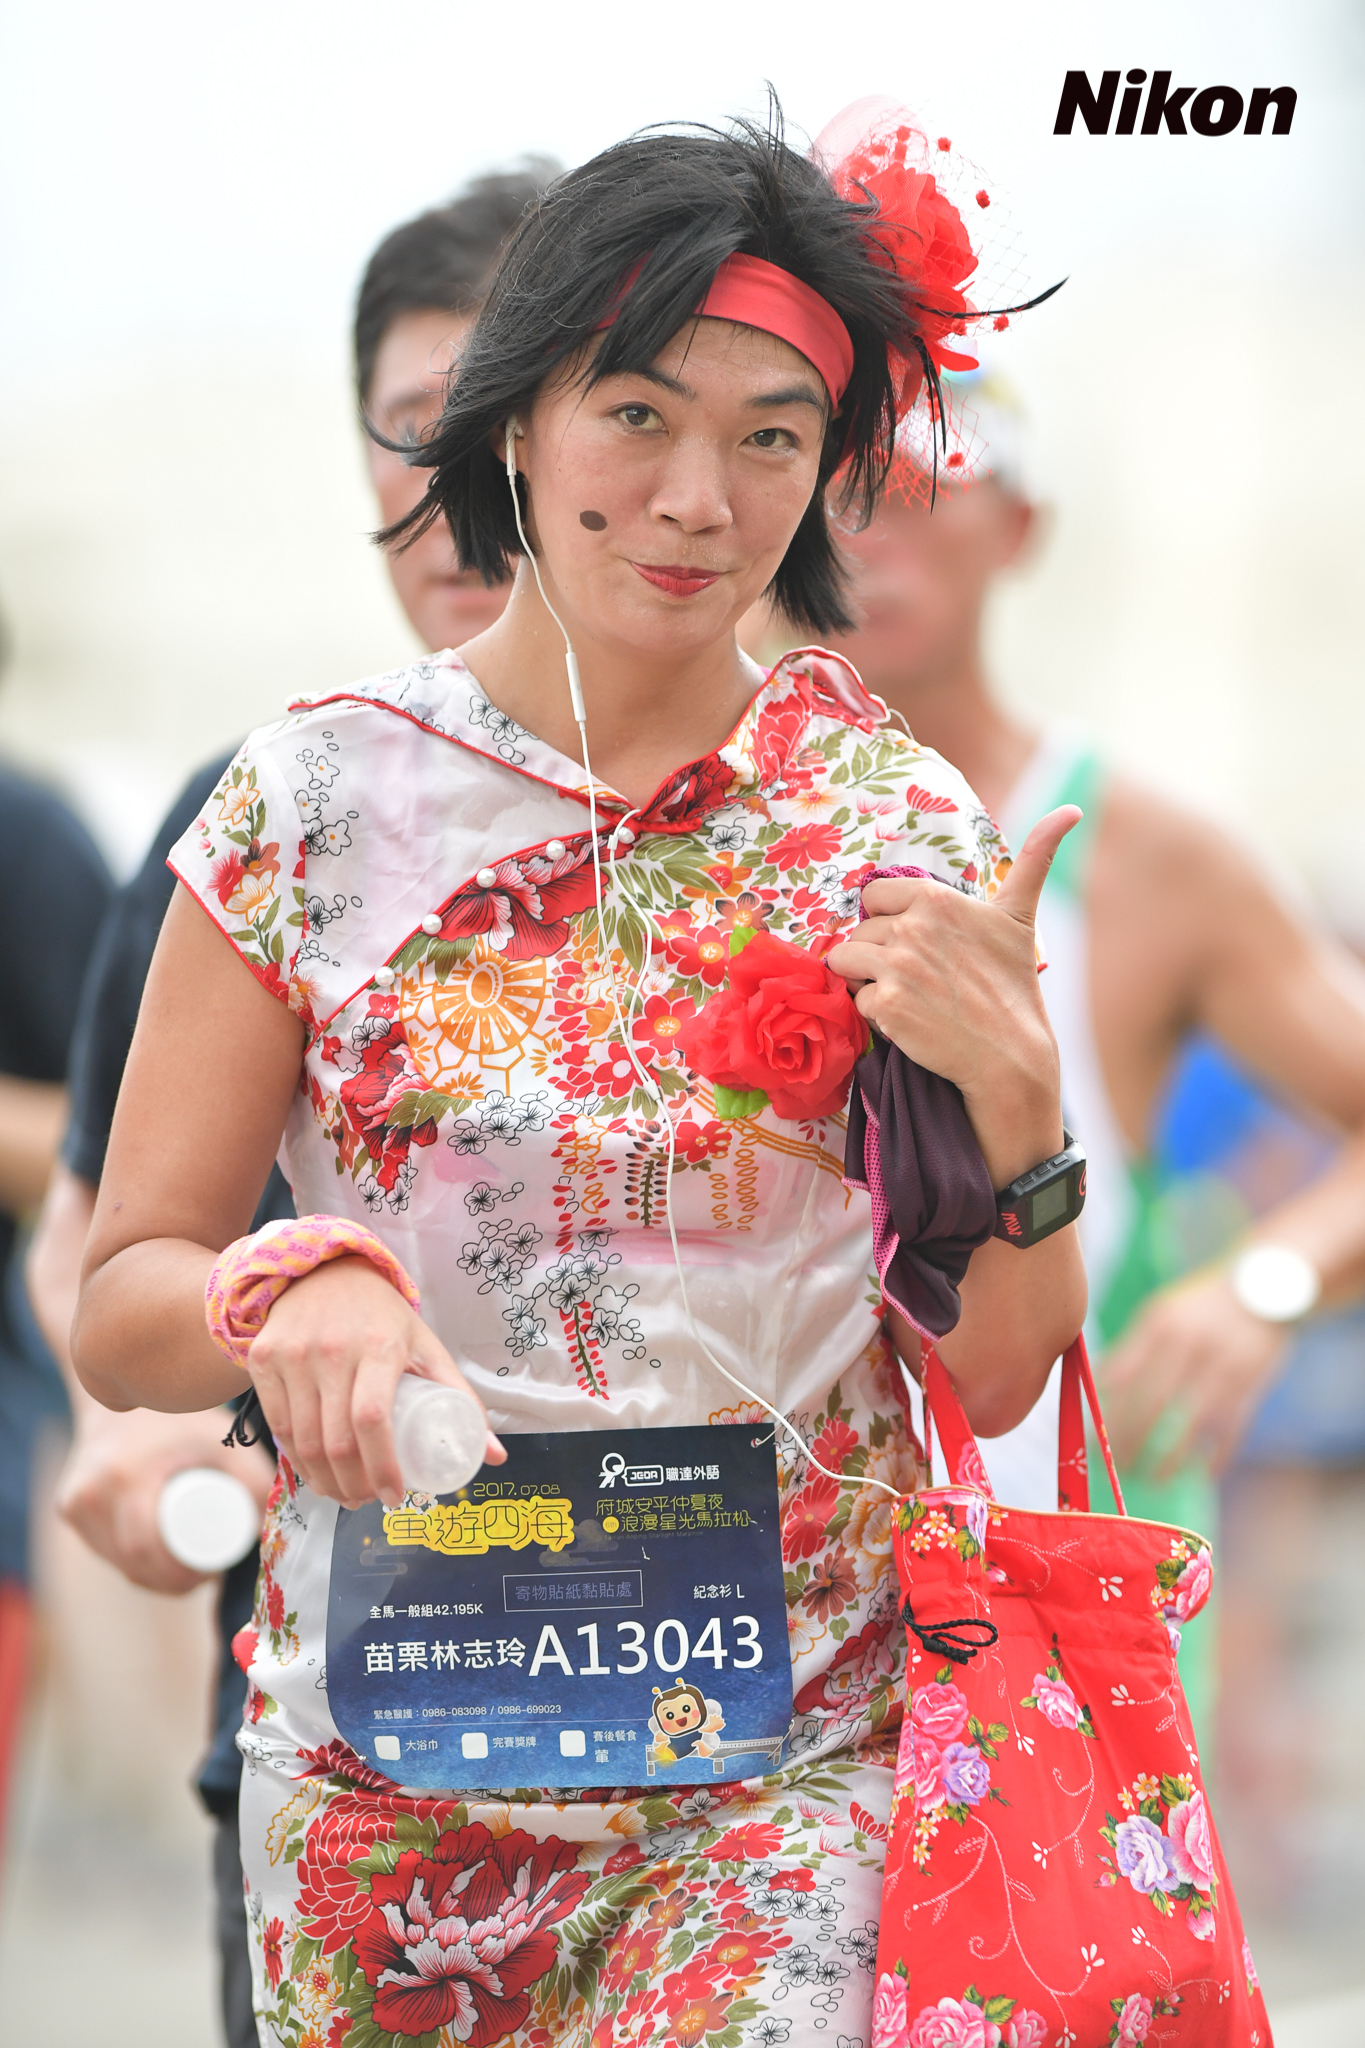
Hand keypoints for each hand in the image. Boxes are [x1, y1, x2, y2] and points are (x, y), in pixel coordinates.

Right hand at [56, 1406, 274, 1594]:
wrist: (128, 1385)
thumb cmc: (183, 1417)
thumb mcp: (222, 1444)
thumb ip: (255, 1482)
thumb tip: (270, 1531)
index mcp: (125, 1478)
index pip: (146, 1552)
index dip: (178, 1576)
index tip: (210, 1574)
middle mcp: (90, 1493)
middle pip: (131, 1562)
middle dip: (169, 1580)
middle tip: (205, 1573)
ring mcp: (73, 1501)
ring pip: (115, 1560)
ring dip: (149, 1574)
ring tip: (187, 1565)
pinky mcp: (67, 1505)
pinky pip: (102, 1547)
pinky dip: (129, 1560)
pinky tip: (154, 1562)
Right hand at [246, 1255, 504, 1507]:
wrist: (323, 1271)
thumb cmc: (381, 1316)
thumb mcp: (425, 1345)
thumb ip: (459, 1396)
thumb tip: (495, 1454)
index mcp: (379, 1345)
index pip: (373, 1419)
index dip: (383, 1467)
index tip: (395, 1496)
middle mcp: (331, 1349)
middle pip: (337, 1441)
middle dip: (354, 1486)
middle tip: (369, 1501)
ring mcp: (292, 1355)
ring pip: (304, 1441)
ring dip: (324, 1482)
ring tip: (345, 1496)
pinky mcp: (264, 1360)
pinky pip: (278, 1426)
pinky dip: (296, 1461)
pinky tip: (315, 1474)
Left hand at [825, 807, 1080, 1184]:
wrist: (1009, 1054)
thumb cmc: (1013, 986)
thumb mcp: (1020, 916)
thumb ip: (1036, 858)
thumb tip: (1072, 809)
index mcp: (936, 898)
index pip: (874, 897)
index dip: (888, 921)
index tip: (914, 943)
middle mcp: (911, 926)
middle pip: (860, 932)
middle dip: (878, 954)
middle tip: (918, 979)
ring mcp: (895, 965)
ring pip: (847, 962)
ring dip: (867, 980)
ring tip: (907, 996)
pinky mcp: (884, 1004)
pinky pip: (856, 1000)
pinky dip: (874, 1014)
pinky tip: (907, 1019)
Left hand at [1098, 1273, 1288, 1474]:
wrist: (1266, 1287)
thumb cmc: (1202, 1307)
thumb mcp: (1163, 1312)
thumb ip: (1134, 1347)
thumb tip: (1100, 1386)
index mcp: (1160, 1324)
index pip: (1121, 1374)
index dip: (1103, 1411)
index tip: (1091, 1437)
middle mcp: (1189, 1344)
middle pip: (1150, 1405)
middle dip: (1128, 1441)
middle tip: (1114, 1467)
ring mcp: (1223, 1366)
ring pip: (1190, 1426)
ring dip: (1168, 1460)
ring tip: (1150, 1480)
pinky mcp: (1252, 1385)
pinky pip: (1230, 1431)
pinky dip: (1214, 1458)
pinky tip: (1199, 1475)